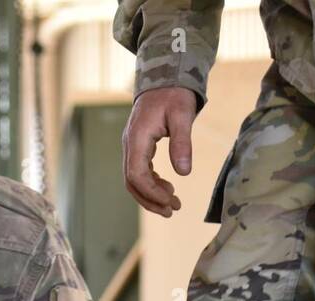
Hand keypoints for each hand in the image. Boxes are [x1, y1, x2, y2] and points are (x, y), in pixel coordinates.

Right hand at [121, 87, 197, 216]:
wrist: (165, 76)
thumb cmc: (174, 93)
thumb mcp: (182, 115)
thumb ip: (182, 143)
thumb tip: (184, 173)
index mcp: (137, 138)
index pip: (137, 175)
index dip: (152, 192)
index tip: (170, 202)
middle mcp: (130, 144)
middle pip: (132, 182)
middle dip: (150, 200)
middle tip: (172, 210)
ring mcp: (132, 146)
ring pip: (134, 180)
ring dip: (151, 195)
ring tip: (172, 204)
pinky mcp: (138, 146)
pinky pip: (139, 172)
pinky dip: (152, 184)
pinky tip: (167, 188)